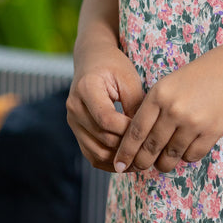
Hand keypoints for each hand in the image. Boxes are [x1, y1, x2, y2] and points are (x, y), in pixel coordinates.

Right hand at [67, 46, 145, 172]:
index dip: (128, 129)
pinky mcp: (76, 131)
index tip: (147, 129)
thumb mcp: (128, 79)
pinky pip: (91, 155)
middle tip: (150, 149)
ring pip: (96, 152)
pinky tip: (128, 159)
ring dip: (119, 159)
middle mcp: (74, 107)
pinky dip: (110, 162)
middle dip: (127, 146)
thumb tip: (144, 134)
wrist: (93, 60)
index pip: (106, 119)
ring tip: (141, 159)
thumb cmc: (114, 66)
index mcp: (86, 88)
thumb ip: (135, 105)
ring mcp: (73, 121)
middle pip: (102, 138)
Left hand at [113, 39, 222, 174]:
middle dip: (141, 163)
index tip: (118, 164)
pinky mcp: (212, 131)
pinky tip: (187, 149)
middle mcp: (173, 109)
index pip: (135, 131)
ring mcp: (193, 122)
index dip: (125, 152)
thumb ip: (155, 107)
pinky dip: (187, 156)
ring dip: (164, 163)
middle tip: (138, 168)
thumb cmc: (204, 74)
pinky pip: (191, 155)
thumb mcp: (172, 82)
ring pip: (170, 156)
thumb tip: (140, 139)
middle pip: (150, 148)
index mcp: (159, 94)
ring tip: (164, 162)